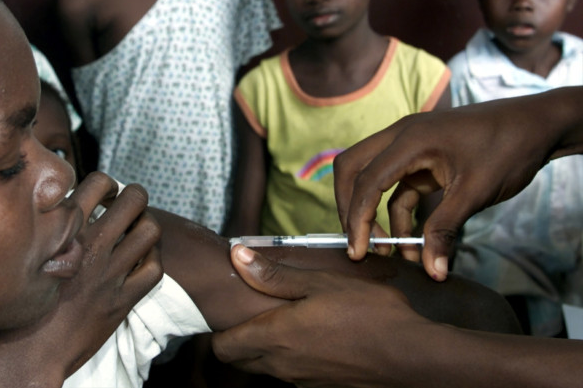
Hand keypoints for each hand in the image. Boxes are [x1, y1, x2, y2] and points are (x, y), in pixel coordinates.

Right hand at [0, 172, 162, 385]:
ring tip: (136, 232)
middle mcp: (91, 247)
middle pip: (134, 198)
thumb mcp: (23, 254)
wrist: (22, 356)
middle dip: (135, 196)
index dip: (106, 183)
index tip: (104, 193)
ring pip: (150, 229)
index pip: (98, 181)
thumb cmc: (15, 304)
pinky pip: (154, 269)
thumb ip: (46, 230)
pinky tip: (139, 263)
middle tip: (128, 206)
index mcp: (64, 231)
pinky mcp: (122, 301)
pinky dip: (152, 261)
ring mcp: (109, 273)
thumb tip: (61, 211)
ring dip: (147, 225)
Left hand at [211, 245, 428, 386]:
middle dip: (237, 340)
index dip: (219, 329)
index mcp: (275, 337)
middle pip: (239, 361)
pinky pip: (291, 375)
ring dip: (264, 348)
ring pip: (265, 369)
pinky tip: (314, 335)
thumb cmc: (367, 314)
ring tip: (286, 318)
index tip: (230, 308)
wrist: (413, 357)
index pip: (222, 348)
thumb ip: (274, 274)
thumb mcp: (320, 282)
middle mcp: (282, 366)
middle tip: (254, 311)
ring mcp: (302, 382)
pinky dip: (291, 358)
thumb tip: (236, 257)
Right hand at [333, 94, 565, 280]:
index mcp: (409, 139)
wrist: (536, 124)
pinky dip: (397, 214)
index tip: (358, 252)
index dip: (357, 218)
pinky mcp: (420, 158)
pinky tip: (411, 242)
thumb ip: (446, 230)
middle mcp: (400, 137)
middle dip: (349, 208)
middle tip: (358, 244)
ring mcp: (408, 147)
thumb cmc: (508, 148)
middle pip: (352, 169)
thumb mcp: (476, 192)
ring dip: (373, 215)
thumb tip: (432, 271)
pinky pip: (396, 187)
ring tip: (389, 252)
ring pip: (370, 178)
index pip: (366, 180)